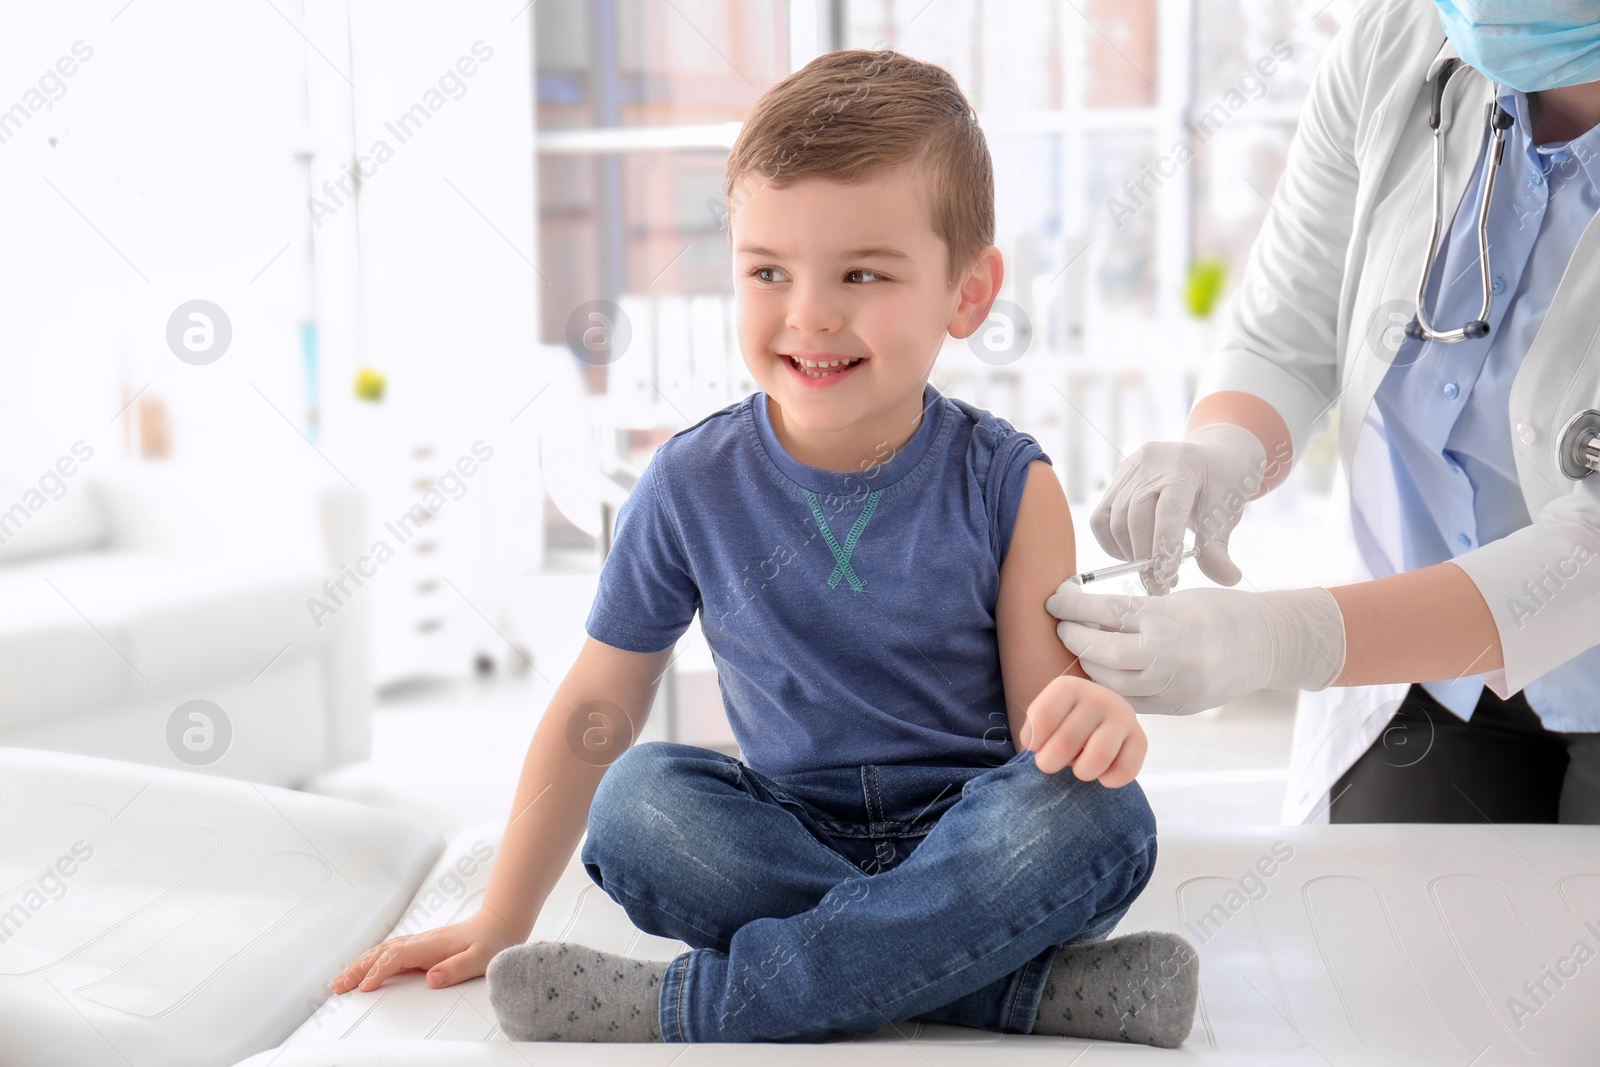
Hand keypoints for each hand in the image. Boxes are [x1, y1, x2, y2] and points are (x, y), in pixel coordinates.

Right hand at [329, 908, 525, 993]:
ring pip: (382, 951)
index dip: (378, 972)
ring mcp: (420, 942)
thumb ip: (456, 969)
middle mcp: (421, 941)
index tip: (364, 987)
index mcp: (431, 945)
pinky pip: (389, 951)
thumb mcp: (480, 959)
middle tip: (337, 986)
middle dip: (357, 969)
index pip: (396, 957)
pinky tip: (364, 966)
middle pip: (381, 953)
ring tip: (341, 980)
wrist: (499, 923)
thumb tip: (431, 978)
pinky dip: (372, 959)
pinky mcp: (421, 945)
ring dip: (360, 964)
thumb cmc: (492, 941)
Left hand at [1021, 674, 1146, 785]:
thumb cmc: (1063, 718)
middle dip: (1051, 763)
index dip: (1034, 743)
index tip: (1036, 745)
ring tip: (1078, 766)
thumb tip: (1035, 745)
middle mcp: (1098, 697)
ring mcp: (1122, 717)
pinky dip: (1109, 780)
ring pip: (1098, 757)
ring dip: (1081, 772)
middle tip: (1052, 762)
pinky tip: (1102, 773)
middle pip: (1065, 744)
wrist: (1098, 712)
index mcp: (1069, 687)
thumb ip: (1033, 729)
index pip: (1042, 720)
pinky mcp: (1140, 738)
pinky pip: (1125, 771)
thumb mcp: (1042, 713)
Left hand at [1046, 582, 1345, 714]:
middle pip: (1099, 650)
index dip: (1071, 605)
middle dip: (1073, 636)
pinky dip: (1109, 687)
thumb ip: (1135, 610)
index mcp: (1166, 618)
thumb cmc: (1219, 611)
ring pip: (1109, 682)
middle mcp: (1166, 655)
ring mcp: (1172, 686)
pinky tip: (1101, 673)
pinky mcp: (1175, 707)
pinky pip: (1129, 702)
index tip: (1054, 599)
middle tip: (1062, 624)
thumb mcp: (1177, 599)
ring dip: (1087, 665)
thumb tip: (1085, 612)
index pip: (1103, 611)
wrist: (1268, 644)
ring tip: (1081, 648)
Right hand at [1090, 423, 1275, 593]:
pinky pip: (1101, 519)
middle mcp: (1150, 464)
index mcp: (1184, 466)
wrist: (1209, 456)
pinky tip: (1134, 555)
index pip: (1168, 510)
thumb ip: (1219, 548)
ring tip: (1153, 571)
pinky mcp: (1114, 482)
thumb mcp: (1226, 513)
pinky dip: (1113, 544)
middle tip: (1161, 588)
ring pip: (1116, 522)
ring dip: (1130, 555)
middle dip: (1145, 559)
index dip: (1164, 546)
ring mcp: (1128, 470)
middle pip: (1136, 518)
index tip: (1167, 578)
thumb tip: (1227, 579)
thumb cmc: (1220, 486)